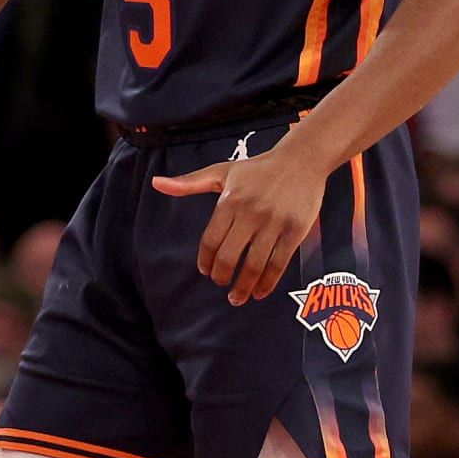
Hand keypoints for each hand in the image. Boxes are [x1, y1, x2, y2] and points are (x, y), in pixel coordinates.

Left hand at [151, 136, 326, 304]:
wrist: (302, 160)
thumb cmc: (258, 169)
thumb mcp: (221, 172)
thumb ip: (189, 182)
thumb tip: (156, 183)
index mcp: (229, 201)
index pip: (210, 241)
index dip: (205, 261)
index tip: (206, 271)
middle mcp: (250, 212)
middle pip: (229, 257)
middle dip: (222, 277)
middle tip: (222, 284)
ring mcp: (274, 223)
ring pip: (254, 265)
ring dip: (243, 287)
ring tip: (237, 297)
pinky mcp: (295, 230)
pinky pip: (278, 263)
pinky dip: (267, 283)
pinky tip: (260, 292)